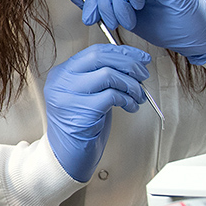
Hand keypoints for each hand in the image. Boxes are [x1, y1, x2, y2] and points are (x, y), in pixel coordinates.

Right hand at [43, 44, 148, 181]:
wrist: (67, 154)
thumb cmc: (82, 124)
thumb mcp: (86, 93)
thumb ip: (100, 75)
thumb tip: (132, 61)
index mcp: (62, 73)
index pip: (94, 51)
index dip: (122, 52)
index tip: (140, 58)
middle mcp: (62, 81)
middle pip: (100, 58)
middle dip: (129, 64)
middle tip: (143, 74)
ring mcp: (69, 95)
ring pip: (109, 75)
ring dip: (131, 85)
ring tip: (138, 95)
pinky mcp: (81, 110)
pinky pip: (112, 96)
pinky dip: (128, 99)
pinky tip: (131, 106)